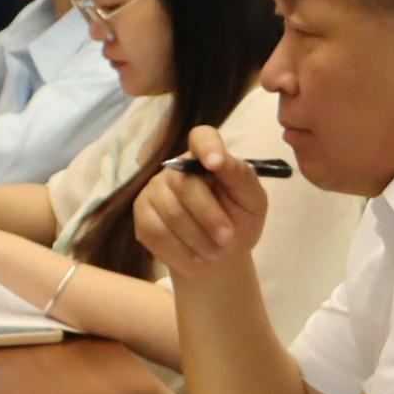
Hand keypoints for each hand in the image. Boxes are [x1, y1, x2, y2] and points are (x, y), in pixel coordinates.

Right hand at [128, 124, 271, 276]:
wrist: (219, 255)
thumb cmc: (239, 222)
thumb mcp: (252, 202)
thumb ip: (241, 177)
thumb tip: (220, 159)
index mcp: (207, 157)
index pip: (202, 137)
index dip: (207, 146)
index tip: (216, 163)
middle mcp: (175, 168)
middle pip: (184, 183)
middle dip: (209, 216)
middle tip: (228, 239)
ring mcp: (154, 190)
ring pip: (170, 212)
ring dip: (197, 238)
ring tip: (216, 253)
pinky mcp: (141, 215)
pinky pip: (156, 231)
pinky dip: (180, 250)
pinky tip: (195, 256)